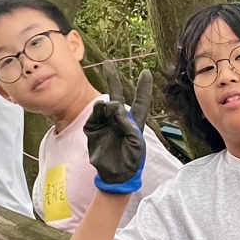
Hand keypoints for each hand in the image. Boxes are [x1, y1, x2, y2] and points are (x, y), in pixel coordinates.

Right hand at [85, 68, 151, 193]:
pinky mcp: (93, 130)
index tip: (146, 73)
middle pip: (116, 95)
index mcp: (135, 123)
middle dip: (112, 79)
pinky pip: (93, 116)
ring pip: (104, 105)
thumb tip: (115, 105)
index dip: (143, 88)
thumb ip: (127, 123)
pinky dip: (97, 112)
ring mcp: (105, 124)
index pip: (140, 102)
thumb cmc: (131, 161)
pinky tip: (101, 112)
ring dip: (107, 105)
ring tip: (110, 110)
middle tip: (108, 63)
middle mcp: (119, 120)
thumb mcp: (136, 143)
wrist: (115, 175)